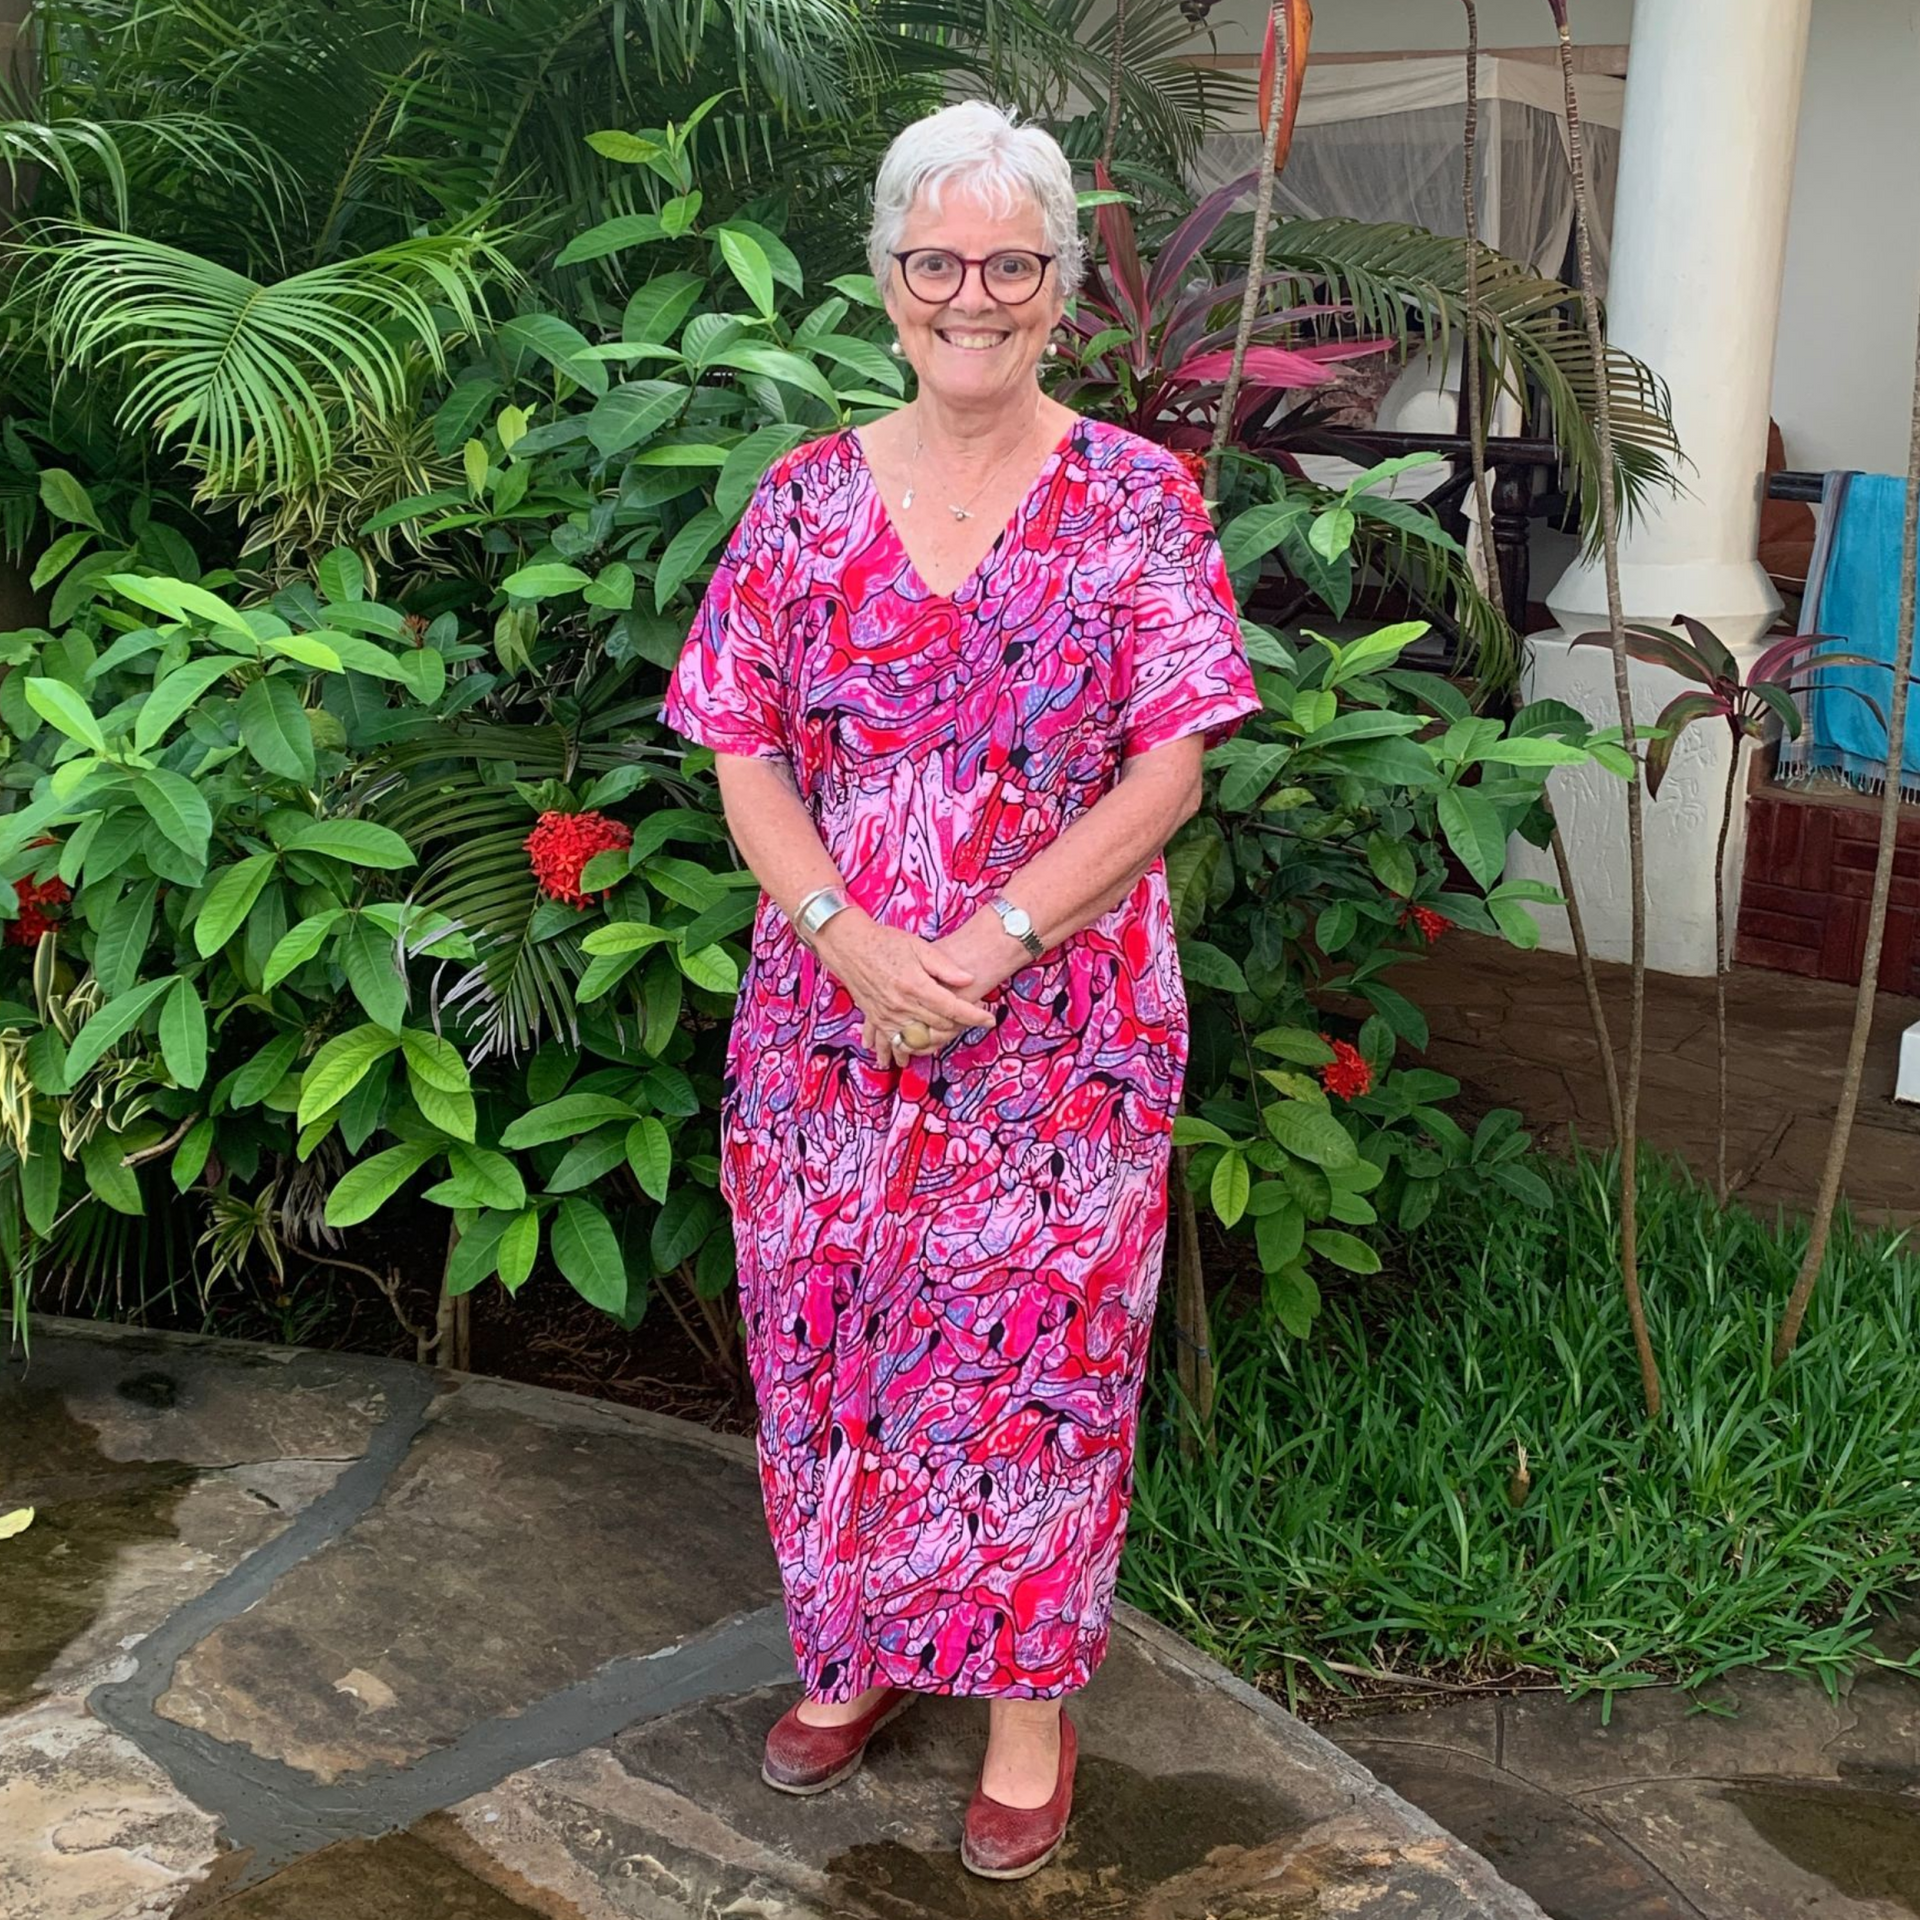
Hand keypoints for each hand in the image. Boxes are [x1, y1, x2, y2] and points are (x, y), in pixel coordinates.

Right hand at [816, 913, 1001, 1068]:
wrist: (850, 946)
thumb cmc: (886, 942)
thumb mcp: (918, 946)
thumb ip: (944, 966)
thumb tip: (969, 979)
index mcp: (915, 985)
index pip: (952, 1008)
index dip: (974, 1016)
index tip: (990, 1019)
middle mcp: (902, 1005)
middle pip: (940, 1026)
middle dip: (960, 1025)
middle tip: (972, 1018)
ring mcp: (887, 1015)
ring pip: (919, 1040)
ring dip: (938, 1041)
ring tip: (951, 1035)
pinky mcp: (876, 1019)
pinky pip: (895, 1042)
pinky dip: (907, 1050)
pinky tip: (915, 1053)